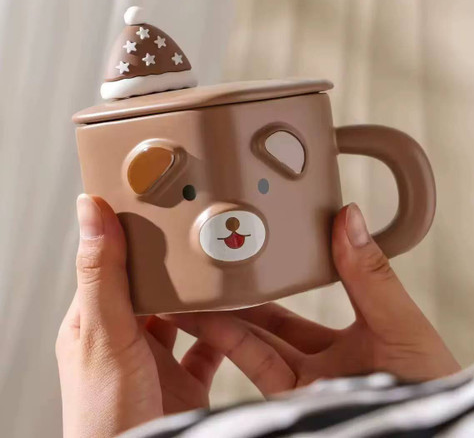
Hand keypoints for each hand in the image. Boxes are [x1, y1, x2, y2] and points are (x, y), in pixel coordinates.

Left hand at [56, 195, 222, 437]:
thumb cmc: (107, 415)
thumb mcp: (105, 335)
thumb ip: (103, 274)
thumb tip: (90, 211)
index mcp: (96, 321)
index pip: (114, 263)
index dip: (132, 233)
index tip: (155, 202)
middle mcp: (127, 337)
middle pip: (154, 286)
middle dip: (175, 261)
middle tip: (198, 228)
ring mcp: (157, 359)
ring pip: (184, 314)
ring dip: (203, 295)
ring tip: (222, 264)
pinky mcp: (186, 379)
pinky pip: (211, 345)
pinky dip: (226, 331)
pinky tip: (239, 315)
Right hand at [174, 204, 459, 395]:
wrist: (423, 437)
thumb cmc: (428, 390)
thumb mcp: (401, 325)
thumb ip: (370, 274)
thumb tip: (350, 217)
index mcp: (355, 337)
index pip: (311, 298)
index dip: (284, 270)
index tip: (263, 241)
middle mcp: (325, 360)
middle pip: (273, 319)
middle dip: (243, 292)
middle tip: (218, 262)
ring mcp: (305, 381)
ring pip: (254, 340)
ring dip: (224, 313)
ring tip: (199, 287)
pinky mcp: (289, 401)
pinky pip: (252, 364)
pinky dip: (226, 340)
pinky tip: (207, 318)